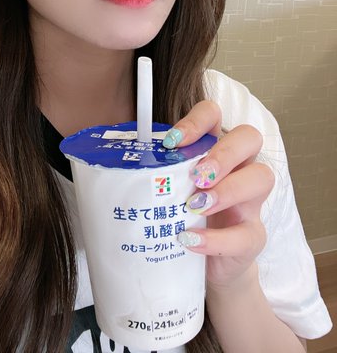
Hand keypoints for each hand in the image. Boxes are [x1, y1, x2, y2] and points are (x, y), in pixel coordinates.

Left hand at [164, 101, 274, 289]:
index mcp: (214, 148)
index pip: (214, 115)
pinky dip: (216, 238)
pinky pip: (246, 234)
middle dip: (223, 153)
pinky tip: (190, 240)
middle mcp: (239, 167)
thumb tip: (116, 167)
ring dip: (227, 190)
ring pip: (262, 177)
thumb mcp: (169, 190)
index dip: (198, 121)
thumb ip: (155, 174)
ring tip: (194, 206)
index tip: (172, 142)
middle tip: (196, 175)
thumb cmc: (183, 217)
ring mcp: (251, 201)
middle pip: (249, 137)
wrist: (205, 265)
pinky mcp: (253, 236)